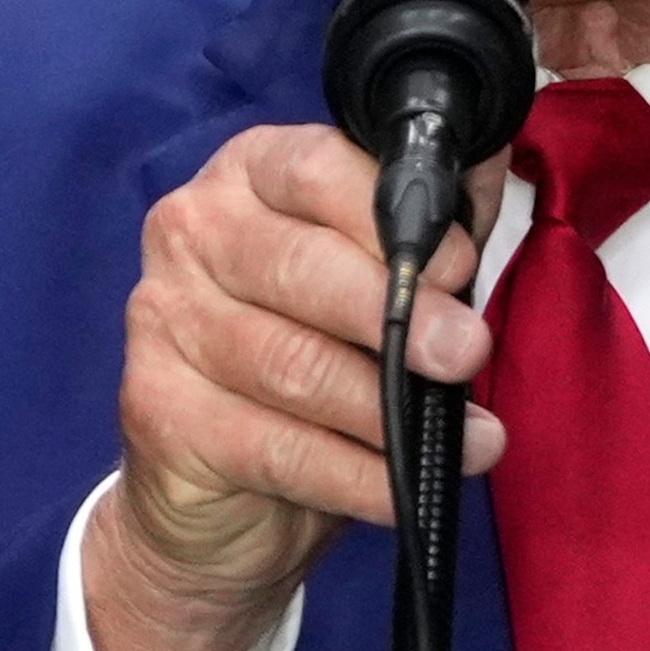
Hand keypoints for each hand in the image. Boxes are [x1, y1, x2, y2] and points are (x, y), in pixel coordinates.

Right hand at [85, 123, 502, 650]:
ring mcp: (164, 322)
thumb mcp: (377, 276)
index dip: (394, 217)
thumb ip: (429, 218)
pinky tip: (403, 488)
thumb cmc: (316, 354)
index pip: (314, 168)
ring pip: (291, 365)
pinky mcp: (158, 411)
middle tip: (466, 352)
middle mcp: (190, 233)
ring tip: (471, 439)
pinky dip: (356, 474)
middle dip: (397, 313)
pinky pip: (277, 447)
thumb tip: (490, 155)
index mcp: (245, 177)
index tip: (460, 265)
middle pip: (297, 265)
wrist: (220, 495)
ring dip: (390, 410)